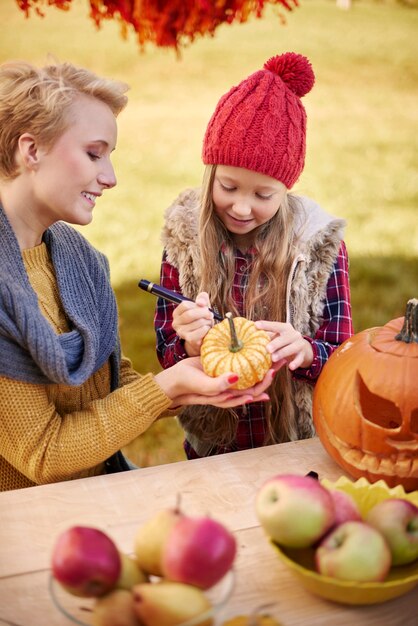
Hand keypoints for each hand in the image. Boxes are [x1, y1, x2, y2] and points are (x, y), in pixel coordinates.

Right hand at [155, 357, 274, 408]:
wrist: (174, 380)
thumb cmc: (190, 385)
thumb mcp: (204, 386)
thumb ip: (220, 385)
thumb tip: (238, 378)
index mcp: (230, 396)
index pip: (253, 391)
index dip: (265, 382)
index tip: (273, 370)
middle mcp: (231, 389)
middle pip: (255, 383)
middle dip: (268, 373)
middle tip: (280, 359)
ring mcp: (227, 379)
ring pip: (248, 374)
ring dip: (261, 366)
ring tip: (272, 356)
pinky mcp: (221, 369)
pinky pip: (238, 365)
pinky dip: (247, 360)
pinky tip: (252, 352)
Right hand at [172, 292, 214, 356]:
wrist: (201, 338)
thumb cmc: (201, 320)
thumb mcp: (202, 307)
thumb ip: (202, 299)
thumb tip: (201, 303)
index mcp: (176, 313)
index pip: (184, 305)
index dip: (197, 305)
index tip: (204, 307)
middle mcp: (176, 323)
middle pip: (190, 314)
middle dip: (204, 313)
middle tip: (210, 315)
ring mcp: (181, 332)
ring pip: (198, 322)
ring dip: (208, 321)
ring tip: (208, 323)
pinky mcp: (190, 339)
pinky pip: (202, 330)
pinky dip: (208, 328)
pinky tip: (207, 330)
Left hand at [255, 321, 313, 370]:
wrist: (302, 349)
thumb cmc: (283, 342)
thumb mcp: (276, 337)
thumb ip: (266, 336)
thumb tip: (249, 333)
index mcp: (285, 328)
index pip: (275, 325)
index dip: (266, 325)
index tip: (255, 325)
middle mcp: (293, 334)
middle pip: (285, 338)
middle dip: (276, 343)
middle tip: (267, 348)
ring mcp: (299, 344)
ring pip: (291, 348)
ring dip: (282, 353)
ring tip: (273, 358)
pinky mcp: (303, 355)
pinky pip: (299, 359)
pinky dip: (295, 363)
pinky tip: (290, 367)